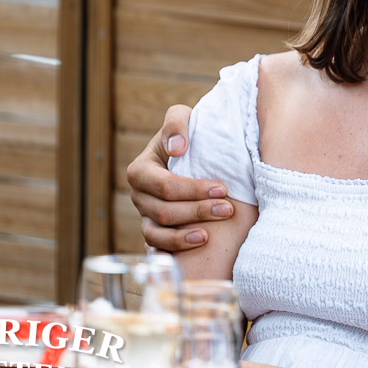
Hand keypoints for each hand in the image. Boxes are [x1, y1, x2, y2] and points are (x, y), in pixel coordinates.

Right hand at [126, 104, 234, 250]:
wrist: (192, 154)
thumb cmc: (188, 135)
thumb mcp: (181, 118)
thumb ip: (176, 124)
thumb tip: (177, 148)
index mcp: (140, 170)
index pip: (165, 186)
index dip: (193, 191)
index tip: (222, 189)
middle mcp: (138, 196)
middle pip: (165, 212)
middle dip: (197, 212)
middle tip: (228, 209)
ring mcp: (145, 216)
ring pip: (159, 234)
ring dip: (186, 236)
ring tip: (209, 234)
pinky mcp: (154, 232)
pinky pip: (157, 248)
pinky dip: (174, 249)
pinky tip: (196, 246)